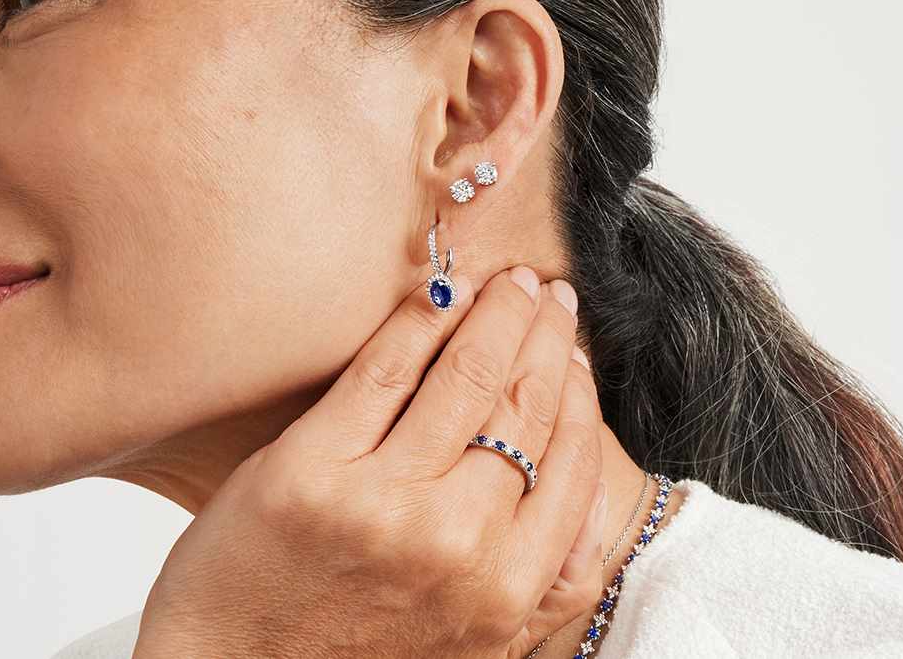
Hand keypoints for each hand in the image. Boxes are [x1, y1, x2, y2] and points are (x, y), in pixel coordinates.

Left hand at [132, 265, 608, 658]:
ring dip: (495, 312)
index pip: (572, 461)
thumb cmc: (352, 658)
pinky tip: (437, 292)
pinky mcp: (310, 470)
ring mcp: (383, 503)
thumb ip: (541, 589)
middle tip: (548, 295)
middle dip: (543, 335)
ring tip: (505, 281)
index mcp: (507, 591)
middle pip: (524, 406)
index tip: (574, 351)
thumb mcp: (472, 645)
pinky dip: (420, 318)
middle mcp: (456, 544)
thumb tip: (592, 508)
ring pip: (465, 376)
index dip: (577, 391)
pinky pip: (383, 370)